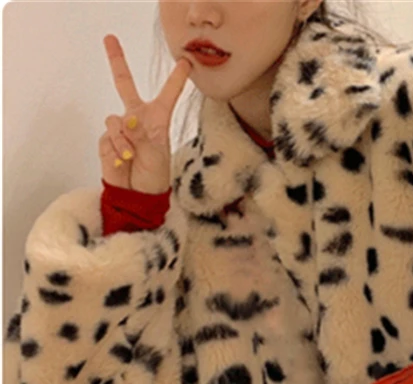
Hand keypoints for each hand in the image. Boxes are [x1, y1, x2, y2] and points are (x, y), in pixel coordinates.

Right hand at [99, 33, 192, 193]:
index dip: (176, 80)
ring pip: (115, 120)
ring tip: (131, 155)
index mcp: (157, 120)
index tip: (186, 63)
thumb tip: (128, 119)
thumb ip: (143, 134)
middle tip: (109, 38)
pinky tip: (122, 161)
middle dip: (116, 61)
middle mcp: (137, 118)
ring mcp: (120, 128)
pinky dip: (116, 149)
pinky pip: (108, 137)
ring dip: (123, 139)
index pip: (167, 96)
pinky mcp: (106, 140)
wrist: (138, 195)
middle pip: (124, 84)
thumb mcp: (157, 154)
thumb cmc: (155, 175)